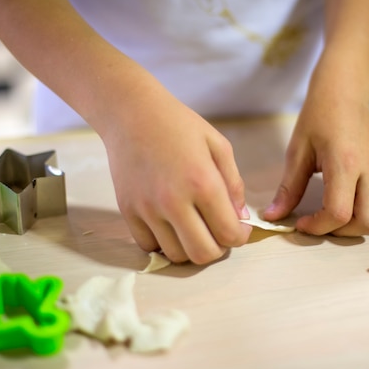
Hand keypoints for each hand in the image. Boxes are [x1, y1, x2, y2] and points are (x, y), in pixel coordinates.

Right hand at [101, 88, 251, 263]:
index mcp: (202, 183)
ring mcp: (147, 209)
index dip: (240, 236)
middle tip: (217, 232)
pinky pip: (149, 246)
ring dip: (190, 247)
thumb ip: (234, 184)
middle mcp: (173, 201)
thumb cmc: (178, 125)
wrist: (130, 113)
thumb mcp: (218, 146)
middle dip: (217, 248)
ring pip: (176, 255)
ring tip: (194, 227)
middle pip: (203, 254)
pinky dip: (163, 242)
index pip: (229, 234)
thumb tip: (240, 219)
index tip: (238, 228)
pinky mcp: (127, 211)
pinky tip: (170, 225)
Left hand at [263, 89, 368, 236]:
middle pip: (366, 223)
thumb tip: (272, 217)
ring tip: (339, 216)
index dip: (318, 227)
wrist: (344, 94)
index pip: (338, 213)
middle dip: (340, 232)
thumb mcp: (297, 152)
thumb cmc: (318, 118)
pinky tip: (352, 206)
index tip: (302, 223)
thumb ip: (288, 189)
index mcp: (346, 163)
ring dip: (360, 227)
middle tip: (321, 221)